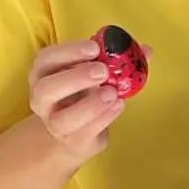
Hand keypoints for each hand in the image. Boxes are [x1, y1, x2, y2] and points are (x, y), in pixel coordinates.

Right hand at [27, 39, 149, 165]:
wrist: (76, 132)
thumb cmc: (85, 93)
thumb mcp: (95, 72)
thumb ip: (117, 59)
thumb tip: (146, 50)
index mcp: (44, 74)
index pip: (45, 59)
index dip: (68, 52)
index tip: (94, 48)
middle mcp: (42, 100)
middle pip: (46, 89)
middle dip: (76, 78)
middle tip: (102, 71)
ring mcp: (55, 123)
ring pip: (63, 118)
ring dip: (91, 104)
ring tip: (113, 93)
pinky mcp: (73, 141)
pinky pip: (86, 132)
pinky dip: (105, 117)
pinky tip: (118, 105)